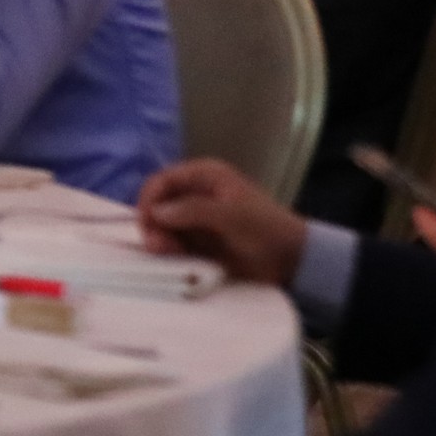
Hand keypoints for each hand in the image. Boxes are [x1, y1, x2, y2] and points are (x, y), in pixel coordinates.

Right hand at [135, 157, 305, 288]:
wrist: (289, 259)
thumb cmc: (264, 229)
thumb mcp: (231, 215)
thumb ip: (193, 211)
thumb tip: (157, 212)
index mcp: (205, 176)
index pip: (164, 180)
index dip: (150, 199)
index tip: (146, 223)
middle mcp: (196, 194)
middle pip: (160, 204)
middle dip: (154, 223)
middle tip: (157, 246)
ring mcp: (197, 219)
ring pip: (164, 226)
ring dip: (160, 239)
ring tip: (168, 253)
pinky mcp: (199, 242)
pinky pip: (175, 243)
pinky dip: (170, 250)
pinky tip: (177, 259)